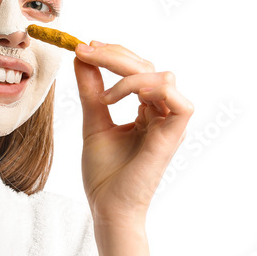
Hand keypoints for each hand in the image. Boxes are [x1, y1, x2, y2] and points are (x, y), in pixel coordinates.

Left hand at [73, 42, 193, 224]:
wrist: (107, 207)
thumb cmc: (104, 174)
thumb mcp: (93, 123)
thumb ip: (91, 91)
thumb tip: (81, 57)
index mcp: (148, 111)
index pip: (137, 70)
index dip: (113, 54)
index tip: (84, 47)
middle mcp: (163, 113)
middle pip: (148, 66)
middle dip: (114, 55)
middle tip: (84, 51)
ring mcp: (171, 123)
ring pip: (160, 75)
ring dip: (126, 74)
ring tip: (101, 96)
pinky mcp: (174, 133)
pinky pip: (174, 96)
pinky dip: (146, 88)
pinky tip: (115, 99)